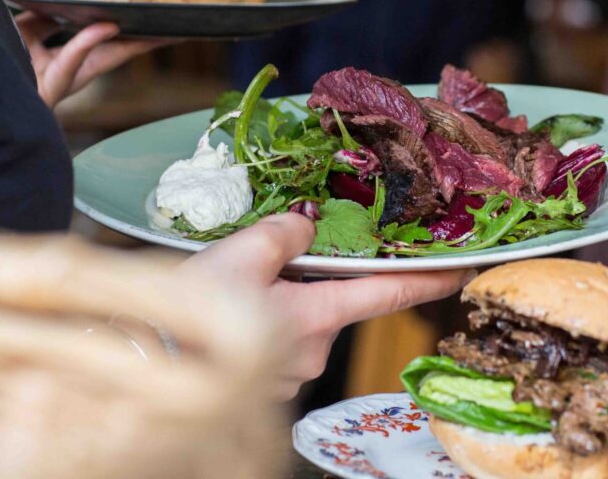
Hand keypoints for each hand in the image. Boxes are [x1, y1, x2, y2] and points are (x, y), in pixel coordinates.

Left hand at [0, 0, 162, 107]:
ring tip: (162, 28)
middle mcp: (37, 61)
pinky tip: (112, 28)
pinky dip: (92, 44)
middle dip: (126, 29)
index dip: (85, 1)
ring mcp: (47, 79)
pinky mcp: (49, 93)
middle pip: (91, 41)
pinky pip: (75, 64)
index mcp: (19, 40)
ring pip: (97, 57)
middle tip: (153, 13)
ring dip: (129, 43)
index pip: (58, 17)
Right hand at [179, 213, 472, 398]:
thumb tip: (308, 222)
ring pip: (301, 321)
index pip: (389, 293)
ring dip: (283, 300)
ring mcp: (287, 372)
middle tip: (274, 261)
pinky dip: (264, 321)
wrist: (143, 367)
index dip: (429, 278)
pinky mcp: (262, 384)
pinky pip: (276, 341)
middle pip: (333, 301)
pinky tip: (229, 312)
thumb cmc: (189, 317)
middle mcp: (313, 350)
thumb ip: (285, 232)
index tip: (464, 268)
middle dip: (317, 279)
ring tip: (236, 286)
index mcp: (317, 315)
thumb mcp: (239, 255)